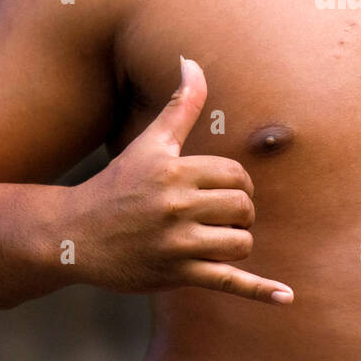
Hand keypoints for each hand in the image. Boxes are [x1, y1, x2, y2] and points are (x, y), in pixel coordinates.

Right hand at [65, 56, 293, 303]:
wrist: (74, 235)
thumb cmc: (117, 184)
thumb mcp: (149, 144)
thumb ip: (180, 106)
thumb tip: (192, 62)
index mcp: (176, 172)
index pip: (237, 176)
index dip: (237, 184)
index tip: (219, 190)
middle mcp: (177, 207)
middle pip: (243, 208)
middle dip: (239, 212)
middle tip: (217, 215)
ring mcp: (178, 244)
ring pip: (241, 242)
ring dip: (237, 241)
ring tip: (217, 238)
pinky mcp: (177, 274)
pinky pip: (228, 281)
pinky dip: (259, 290)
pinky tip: (285, 298)